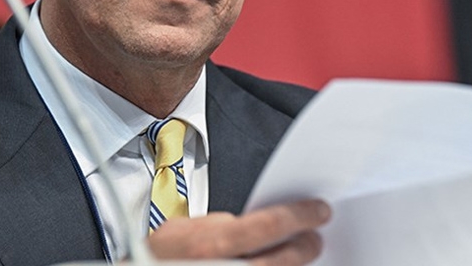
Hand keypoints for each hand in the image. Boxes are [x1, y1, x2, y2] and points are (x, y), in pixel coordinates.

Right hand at [148, 199, 330, 264]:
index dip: (302, 215)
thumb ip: (219, 224)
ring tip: (297, 256)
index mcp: (214, 246)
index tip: (318, 211)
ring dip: (293, 265)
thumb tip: (249, 221)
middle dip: (306, 244)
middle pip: (288, 258)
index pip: (273, 224)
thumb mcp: (181, 230)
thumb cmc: (154, 261)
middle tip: (314, 236)